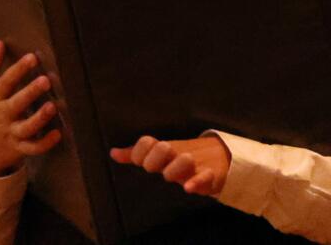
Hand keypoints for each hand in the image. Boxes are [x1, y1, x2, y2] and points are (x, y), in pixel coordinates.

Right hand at [0, 42, 62, 177]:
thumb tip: (0, 43)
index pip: (5, 81)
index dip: (18, 69)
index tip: (33, 57)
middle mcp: (1, 114)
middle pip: (16, 103)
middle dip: (31, 92)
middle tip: (46, 80)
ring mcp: (11, 132)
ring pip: (26, 127)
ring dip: (40, 118)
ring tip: (53, 106)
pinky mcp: (20, 147)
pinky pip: (33, 147)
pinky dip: (45, 143)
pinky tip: (58, 133)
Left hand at [111, 135, 231, 196]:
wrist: (217, 156)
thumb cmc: (179, 159)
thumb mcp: (158, 156)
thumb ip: (135, 155)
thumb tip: (113, 153)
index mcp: (163, 147)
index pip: (147, 142)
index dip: (139, 152)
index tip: (138, 162)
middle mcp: (178, 152)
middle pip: (163, 147)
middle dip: (154, 159)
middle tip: (155, 169)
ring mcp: (195, 163)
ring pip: (184, 160)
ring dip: (174, 168)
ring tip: (171, 177)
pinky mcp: (211, 175)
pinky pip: (205, 177)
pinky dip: (196, 182)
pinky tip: (187, 188)